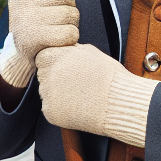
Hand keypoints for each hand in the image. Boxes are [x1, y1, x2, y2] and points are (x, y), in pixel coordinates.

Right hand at [0, 0, 79, 88]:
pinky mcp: (34, 40)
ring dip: (72, 22)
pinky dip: (70, 38)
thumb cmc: (37, 14)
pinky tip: (59, 39)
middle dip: (70, 5)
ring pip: (71, 14)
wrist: (19, 50)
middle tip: (58, 15)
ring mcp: (26, 19)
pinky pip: (70, 34)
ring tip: (58, 27)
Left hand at [36, 43, 155, 146]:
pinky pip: (50, 108)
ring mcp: (48, 94)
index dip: (54, 63)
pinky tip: (78, 107)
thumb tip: (60, 49)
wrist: (118, 103)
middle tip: (75, 84)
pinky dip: (61, 109)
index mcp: (57, 56)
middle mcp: (49, 74)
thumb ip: (70, 50)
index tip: (67, 70)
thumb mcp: (90, 52)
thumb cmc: (109, 77)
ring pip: (46, 92)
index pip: (42, 57)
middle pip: (43, 75)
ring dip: (57, 93)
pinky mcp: (50, 112)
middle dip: (55, 78)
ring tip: (80, 95)